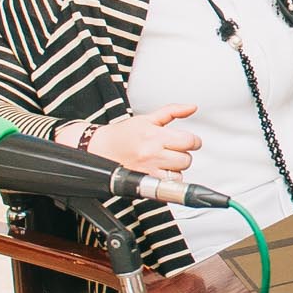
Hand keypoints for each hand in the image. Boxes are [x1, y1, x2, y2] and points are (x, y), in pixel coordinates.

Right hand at [81, 104, 200, 179]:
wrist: (99, 148)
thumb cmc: (123, 134)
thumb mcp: (148, 118)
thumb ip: (172, 111)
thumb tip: (192, 107)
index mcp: (155, 135)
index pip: (190, 141)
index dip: (193, 141)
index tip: (188, 141)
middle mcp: (152, 153)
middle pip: (186, 159)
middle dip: (183, 154)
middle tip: (173, 151)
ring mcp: (149, 169)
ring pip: (179, 174)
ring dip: (176, 168)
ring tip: (165, 161)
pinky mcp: (145, 181)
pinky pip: (167, 185)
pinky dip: (167, 180)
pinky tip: (160, 171)